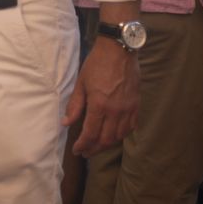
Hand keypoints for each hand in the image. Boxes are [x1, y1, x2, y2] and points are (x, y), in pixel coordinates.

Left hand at [64, 37, 139, 155]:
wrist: (119, 51)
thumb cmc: (96, 65)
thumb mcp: (81, 84)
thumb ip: (75, 105)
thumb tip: (66, 123)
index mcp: (99, 105)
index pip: (91, 133)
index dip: (83, 145)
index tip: (77, 150)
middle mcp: (116, 111)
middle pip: (106, 139)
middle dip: (94, 148)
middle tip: (86, 152)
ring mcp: (128, 109)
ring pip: (119, 135)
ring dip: (108, 144)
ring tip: (98, 146)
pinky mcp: (136, 105)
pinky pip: (131, 126)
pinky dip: (122, 134)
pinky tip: (114, 135)